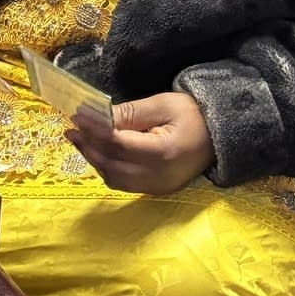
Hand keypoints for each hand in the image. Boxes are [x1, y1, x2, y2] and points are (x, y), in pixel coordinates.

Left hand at [65, 91, 216, 193]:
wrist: (221, 136)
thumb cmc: (193, 115)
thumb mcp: (162, 105)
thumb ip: (128, 113)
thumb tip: (95, 116)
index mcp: (163, 152)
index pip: (117, 144)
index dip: (94, 131)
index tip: (77, 117)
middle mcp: (159, 175)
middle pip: (111, 164)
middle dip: (89, 146)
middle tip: (72, 129)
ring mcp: (159, 187)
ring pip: (114, 178)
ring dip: (95, 159)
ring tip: (82, 139)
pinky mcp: (158, 190)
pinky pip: (124, 183)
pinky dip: (108, 169)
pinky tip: (101, 152)